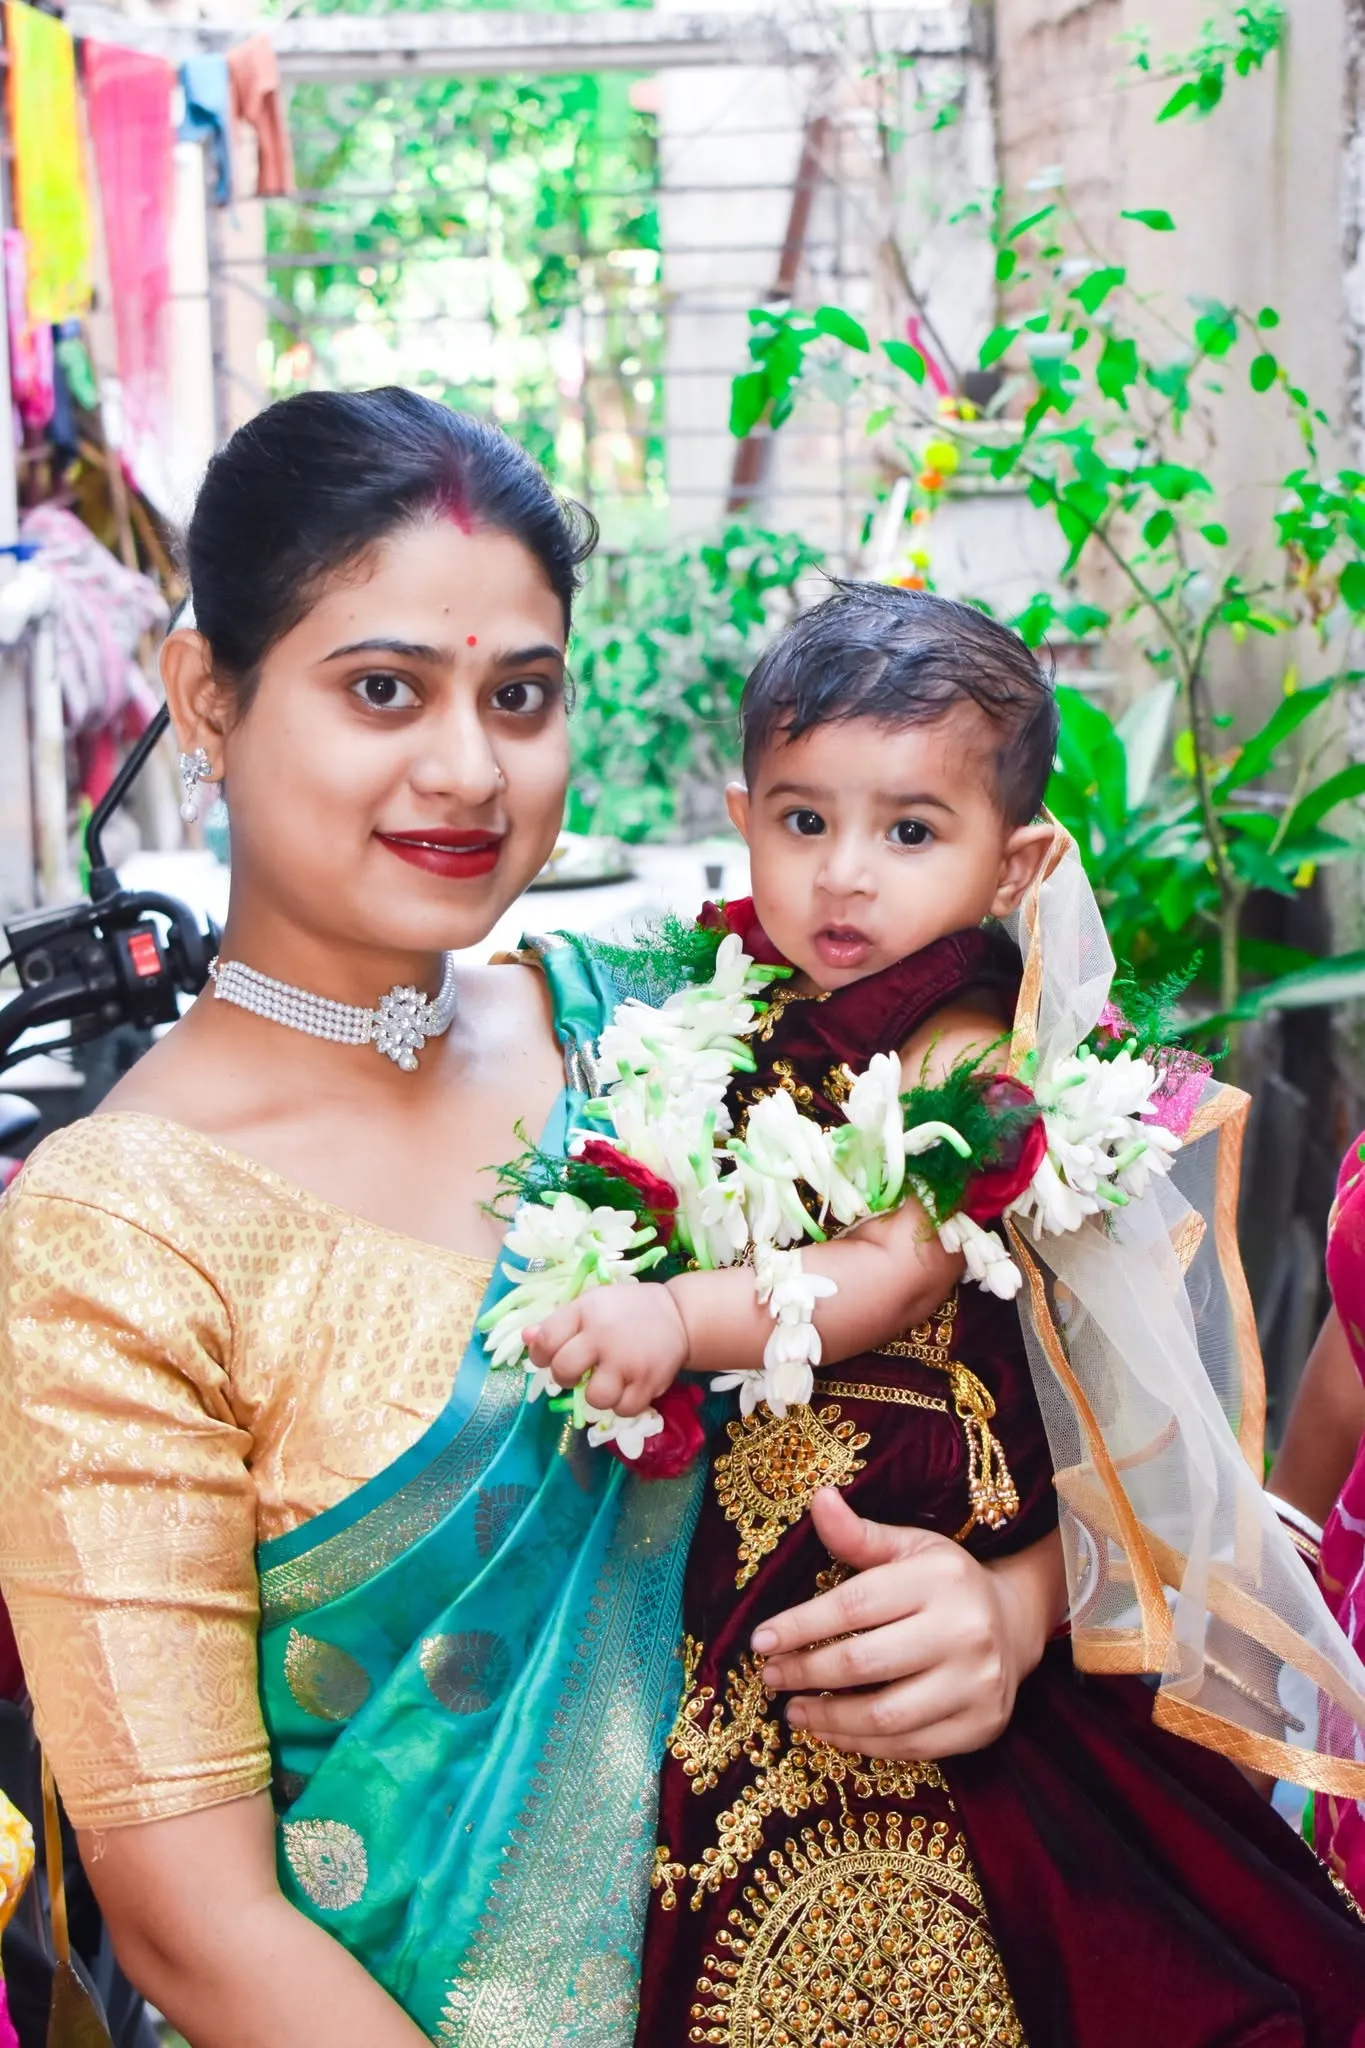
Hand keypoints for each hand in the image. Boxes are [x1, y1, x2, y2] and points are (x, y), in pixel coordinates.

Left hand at [523, 1282, 690, 1415]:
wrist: (679, 1315)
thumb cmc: (626, 1311)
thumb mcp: (591, 1305)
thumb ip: (557, 1324)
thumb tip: (526, 1339)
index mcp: (586, 1311)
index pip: (546, 1340)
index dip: (540, 1354)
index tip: (549, 1356)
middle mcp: (604, 1335)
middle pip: (564, 1371)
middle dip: (565, 1377)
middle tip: (579, 1371)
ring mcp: (628, 1361)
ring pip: (595, 1398)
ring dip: (598, 1394)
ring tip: (608, 1381)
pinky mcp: (649, 1382)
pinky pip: (624, 1410)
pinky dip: (623, 1404)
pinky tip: (628, 1388)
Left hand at [750, 1489, 1063, 1758]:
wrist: (1016, 1623)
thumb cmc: (946, 1582)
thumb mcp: (908, 1547)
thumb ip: (859, 1535)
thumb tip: (818, 1498)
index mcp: (939, 1579)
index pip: (853, 1606)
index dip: (800, 1625)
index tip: (759, 1641)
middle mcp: (964, 1631)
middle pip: (863, 1663)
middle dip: (805, 1672)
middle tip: (770, 1676)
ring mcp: (977, 1683)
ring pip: (884, 1715)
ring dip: (828, 1719)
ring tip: (794, 1710)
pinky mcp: (982, 1726)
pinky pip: (910, 1746)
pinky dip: (863, 1744)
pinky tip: (834, 1732)